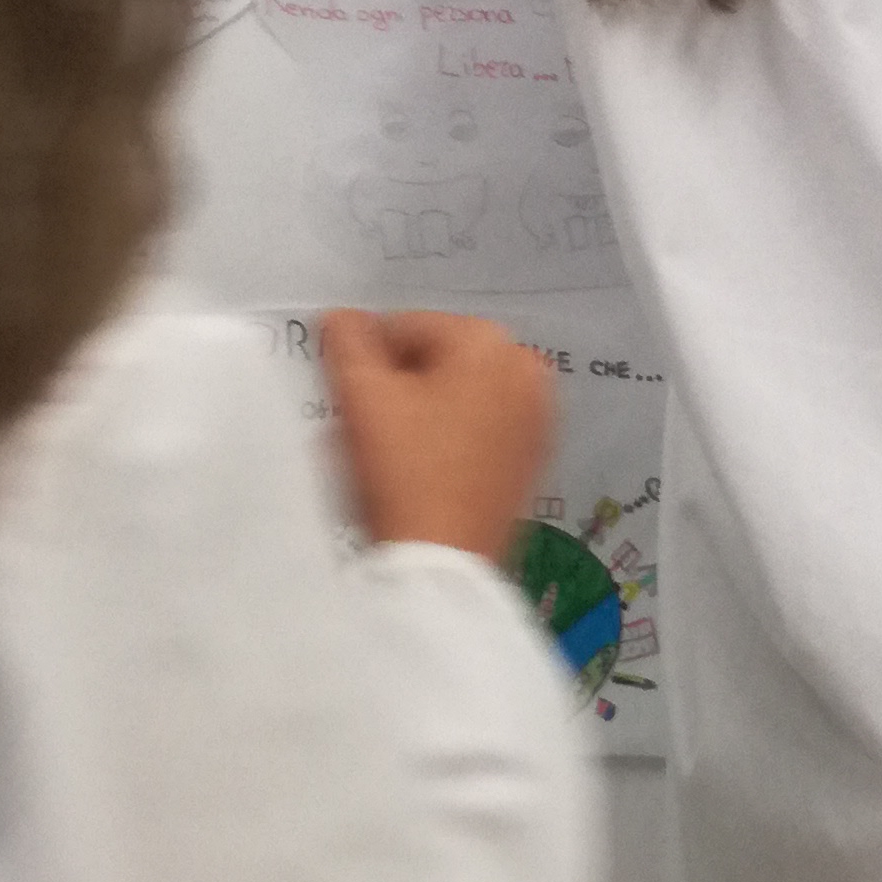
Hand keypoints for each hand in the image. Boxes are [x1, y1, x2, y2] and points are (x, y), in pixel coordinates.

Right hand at [319, 308, 555, 564]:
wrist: (442, 563)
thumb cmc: (402, 472)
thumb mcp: (361, 398)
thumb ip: (346, 342)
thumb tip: (342, 318)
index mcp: (489, 341)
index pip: (407, 328)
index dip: (367, 360)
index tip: (348, 400)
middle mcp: (526, 366)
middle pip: (439, 358)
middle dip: (400, 383)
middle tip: (368, 426)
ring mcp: (539, 414)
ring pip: (460, 393)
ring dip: (424, 409)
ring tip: (394, 451)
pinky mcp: (536, 455)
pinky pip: (483, 426)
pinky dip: (453, 435)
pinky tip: (426, 468)